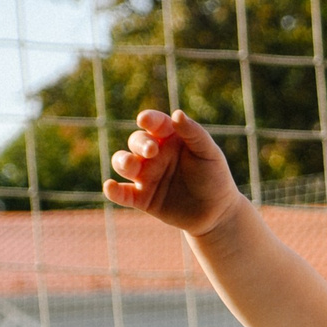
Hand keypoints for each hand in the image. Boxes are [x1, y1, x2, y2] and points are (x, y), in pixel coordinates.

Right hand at [103, 109, 242, 237]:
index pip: (155, 123)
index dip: (148, 119)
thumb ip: (193, 133)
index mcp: (170, 138)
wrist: (217, 212)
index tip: (145, 120)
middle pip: (136, 142)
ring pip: (123, 163)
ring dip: (122, 161)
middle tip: (151, 150)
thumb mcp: (208, 153)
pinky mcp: (142, 199)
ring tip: (131, 165)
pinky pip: (122, 194)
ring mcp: (146, 176)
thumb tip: (177, 113)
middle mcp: (154, 155)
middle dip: (139, 143)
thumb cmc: (215, 177)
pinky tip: (110, 186)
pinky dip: (112, 190)